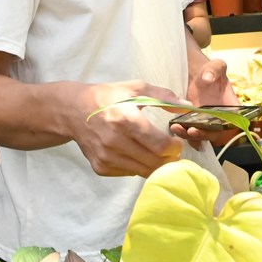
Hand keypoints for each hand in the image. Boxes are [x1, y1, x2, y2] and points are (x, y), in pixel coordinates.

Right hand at [69, 81, 185, 177]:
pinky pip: (129, 173)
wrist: (73, 111)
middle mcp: (114, 141)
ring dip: (155, 164)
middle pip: (155, 162)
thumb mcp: (135, 88)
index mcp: (125, 120)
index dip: (175, 147)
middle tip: (171, 151)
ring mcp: (106, 157)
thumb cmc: (107, 97)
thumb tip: (188, 106)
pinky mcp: (100, 167)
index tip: (177, 142)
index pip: (160, 146)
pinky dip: (138, 166)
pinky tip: (136, 154)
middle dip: (169, 158)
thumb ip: (163, 96)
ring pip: (144, 171)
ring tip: (157, 153)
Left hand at [172, 57, 238, 146]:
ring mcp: (206, 122)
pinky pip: (190, 132)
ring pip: (201, 135)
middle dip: (203, 134)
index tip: (212, 127)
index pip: (232, 122)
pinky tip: (173, 128)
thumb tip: (208, 78)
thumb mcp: (216, 66)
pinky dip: (183, 133)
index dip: (223, 128)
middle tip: (191, 131)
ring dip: (189, 136)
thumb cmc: (211, 71)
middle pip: (215, 133)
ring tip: (177, 128)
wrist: (197, 75)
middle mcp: (220, 118)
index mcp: (231, 107)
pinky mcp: (194, 122)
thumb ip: (215, 69)